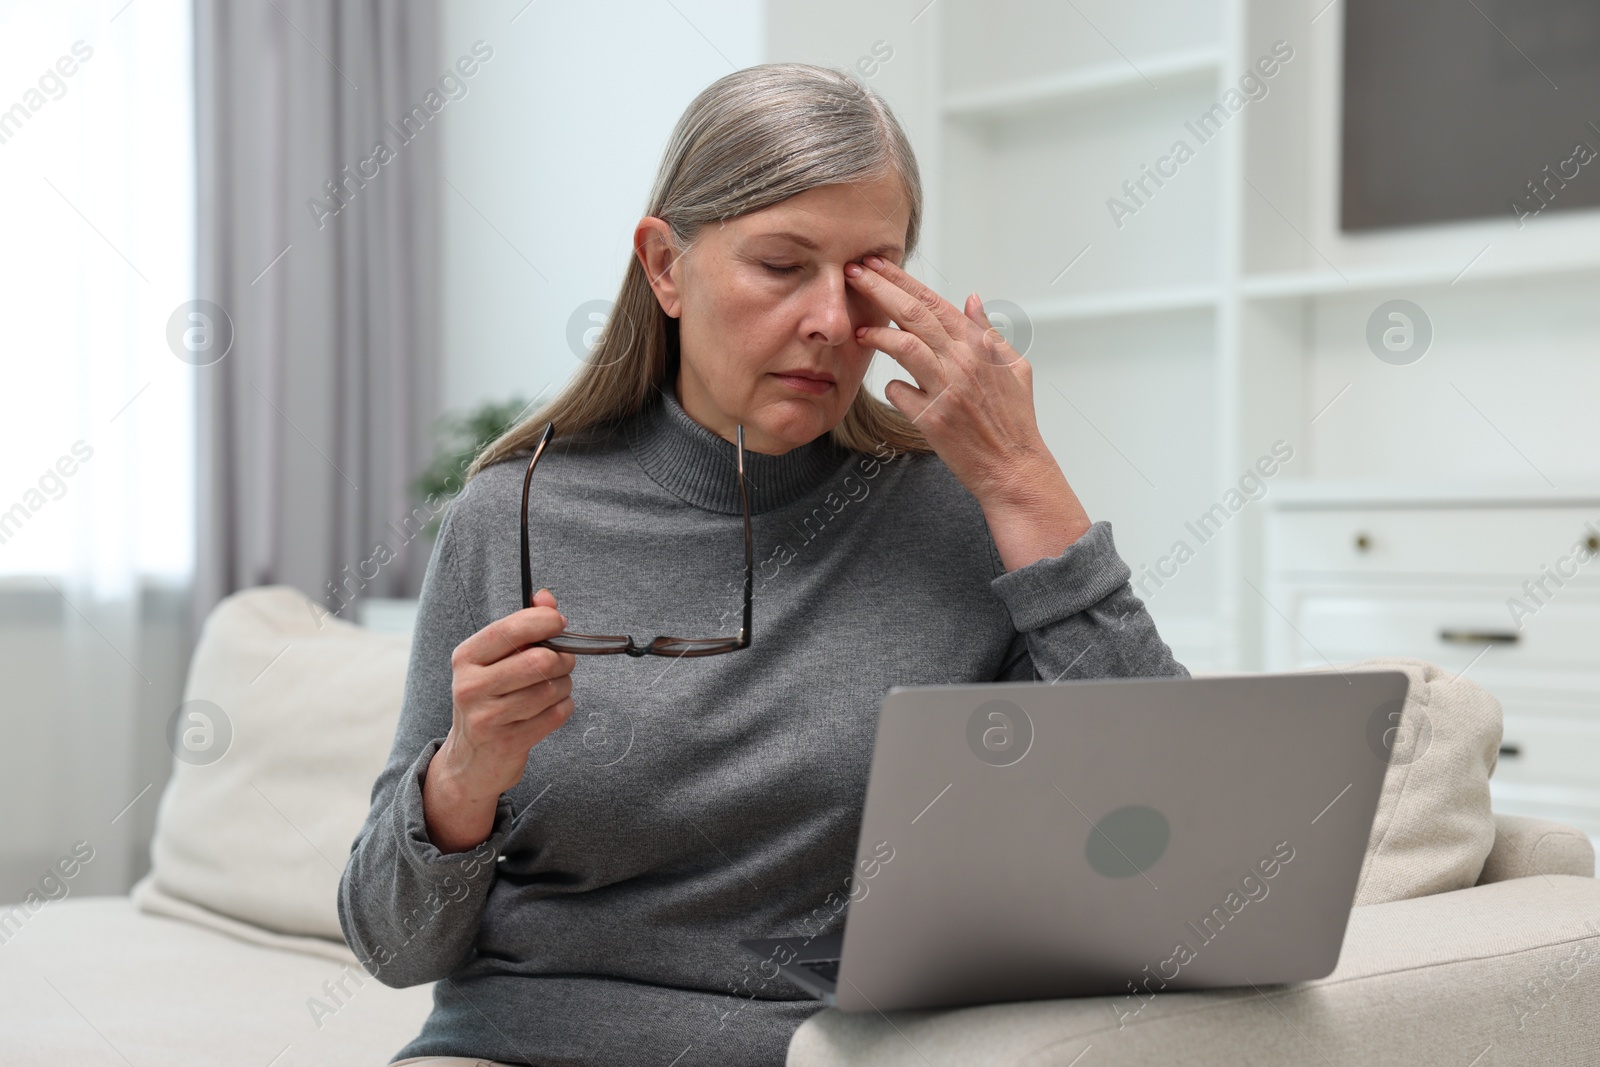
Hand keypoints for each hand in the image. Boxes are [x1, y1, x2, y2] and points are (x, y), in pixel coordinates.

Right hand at [423, 588, 575, 851]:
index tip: (559, 623)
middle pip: (540, 661)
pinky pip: (556, 714)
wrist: (470, 761)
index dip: (544, 621)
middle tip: (563, 661)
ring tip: (554, 688)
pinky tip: (550, 709)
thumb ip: (522, 627)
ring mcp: (487, 717)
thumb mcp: (495, 661)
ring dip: (564, 685)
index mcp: (466, 658)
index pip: (510, 629)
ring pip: (551, 688)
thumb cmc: (489, 699)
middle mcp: (471, 686)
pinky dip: (563, 708)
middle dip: (562, 658)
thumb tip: (546, 597)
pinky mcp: (507, 743)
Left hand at [845, 257, 1046, 502]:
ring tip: (859, 328)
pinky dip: (893, 387)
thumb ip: (989, 332)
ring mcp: (947, 389)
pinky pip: (898, 392)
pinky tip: (896, 389)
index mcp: (980, 346)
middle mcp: (963, 362)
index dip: (902, 280)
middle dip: (880, 288)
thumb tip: (972, 300)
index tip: (877, 265)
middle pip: (913, 313)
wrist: (1013, 467)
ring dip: (878, 333)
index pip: (934, 301)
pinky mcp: (932, 418)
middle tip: (853, 272)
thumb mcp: (1013, 367)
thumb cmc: (1014, 421)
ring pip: (904, 346)